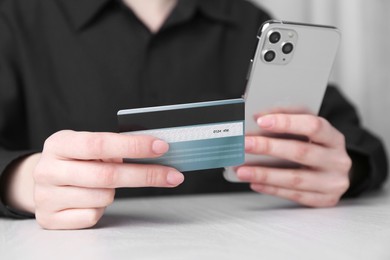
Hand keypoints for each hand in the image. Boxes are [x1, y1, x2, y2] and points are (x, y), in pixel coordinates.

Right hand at [30, 130, 183, 228]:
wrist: (43, 183)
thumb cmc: (75, 161)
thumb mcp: (87, 146)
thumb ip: (113, 146)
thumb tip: (155, 150)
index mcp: (59, 143)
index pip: (100, 143)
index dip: (133, 146)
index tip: (162, 147)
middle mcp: (48, 170)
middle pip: (107, 175)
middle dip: (145, 175)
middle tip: (173, 175)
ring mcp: (46, 196)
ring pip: (102, 197)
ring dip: (113, 192)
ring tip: (103, 184)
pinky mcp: (50, 219)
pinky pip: (92, 216)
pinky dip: (100, 208)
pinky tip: (90, 199)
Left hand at [236, 114, 351, 206]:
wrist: (334, 172)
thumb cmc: (314, 146)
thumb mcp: (306, 129)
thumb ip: (285, 119)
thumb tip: (256, 116)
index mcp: (334, 137)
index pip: (313, 125)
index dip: (286, 122)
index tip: (260, 120)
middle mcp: (337, 160)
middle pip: (301, 152)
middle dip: (268, 147)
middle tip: (244, 144)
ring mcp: (332, 183)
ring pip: (295, 179)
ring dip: (264, 174)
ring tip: (241, 170)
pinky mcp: (324, 200)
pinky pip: (293, 196)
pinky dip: (271, 189)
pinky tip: (254, 182)